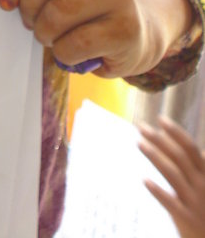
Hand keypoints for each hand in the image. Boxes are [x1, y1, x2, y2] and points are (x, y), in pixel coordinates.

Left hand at [0, 0, 179, 77]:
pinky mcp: (126, 27)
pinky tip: (71, 50)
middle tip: (30, 20)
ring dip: (44, 33)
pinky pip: (74, 44)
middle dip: (27, 6)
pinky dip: (62, 53)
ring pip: (56, 13)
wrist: (136, 31)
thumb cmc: (83, 2)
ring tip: (50, 35)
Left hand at [139, 116, 204, 237]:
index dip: (176, 132)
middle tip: (141, 126)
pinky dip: (158, 191)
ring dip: (155, 156)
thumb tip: (202, 151)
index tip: (160, 118)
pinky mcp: (186, 218)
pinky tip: (144, 180)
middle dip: (159, 139)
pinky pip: (170, 202)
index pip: (191, 147)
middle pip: (179, 156)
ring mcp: (194, 202)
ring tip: (138, 143)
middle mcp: (202, 185)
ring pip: (172, 174)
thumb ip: (202, 170)